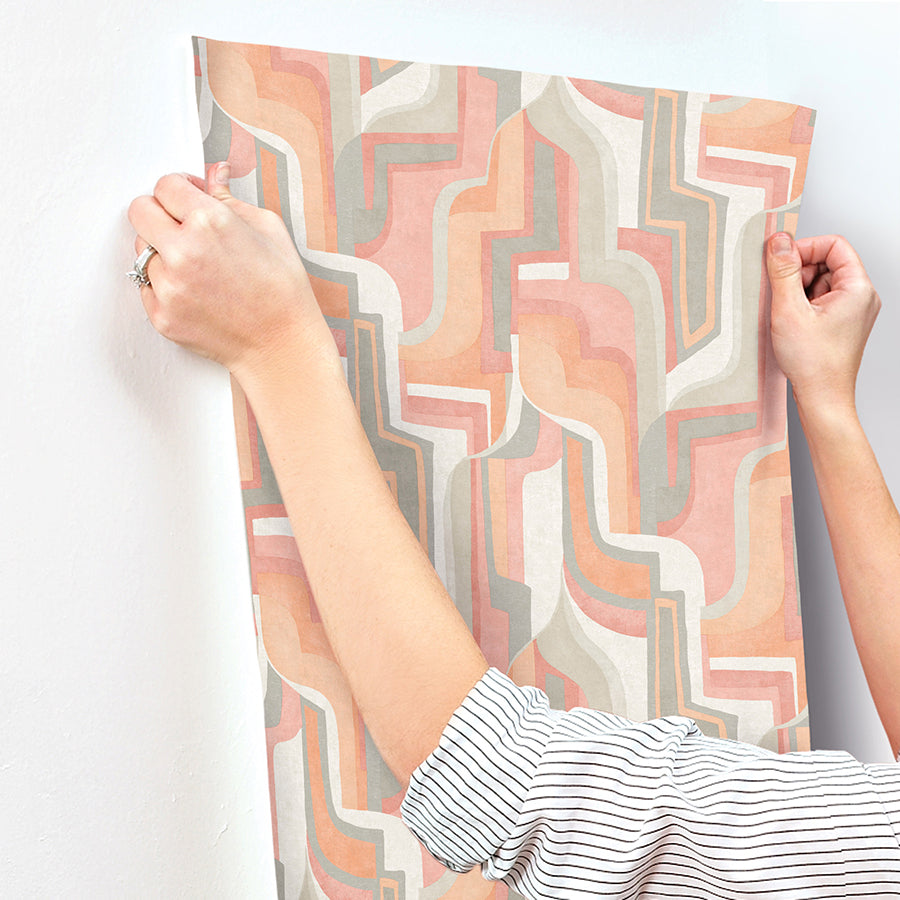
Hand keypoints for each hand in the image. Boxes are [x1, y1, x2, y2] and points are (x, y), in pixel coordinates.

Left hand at [127, 163, 333, 379]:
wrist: (282, 344)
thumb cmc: (283, 289)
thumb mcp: (268, 229)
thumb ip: (230, 198)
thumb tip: (213, 174)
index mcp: (210, 222)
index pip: (165, 185)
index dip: (179, 189)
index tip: (187, 199)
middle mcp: (183, 251)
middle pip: (139, 211)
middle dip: (159, 213)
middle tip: (182, 227)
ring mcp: (169, 286)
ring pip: (142, 251)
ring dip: (162, 253)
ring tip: (197, 267)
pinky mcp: (162, 315)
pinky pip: (146, 286)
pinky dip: (165, 285)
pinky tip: (195, 291)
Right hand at [766, 233, 880, 414]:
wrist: (822, 398)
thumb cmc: (813, 363)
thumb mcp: (789, 310)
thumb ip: (783, 271)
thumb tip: (778, 241)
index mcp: (857, 288)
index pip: (834, 245)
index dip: (805, 248)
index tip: (781, 261)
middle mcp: (861, 297)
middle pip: (827, 262)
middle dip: (799, 272)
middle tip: (780, 292)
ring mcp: (853, 311)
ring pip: (821, 282)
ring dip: (798, 290)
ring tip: (786, 313)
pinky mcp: (842, 323)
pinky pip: (820, 300)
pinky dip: (802, 305)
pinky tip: (791, 322)